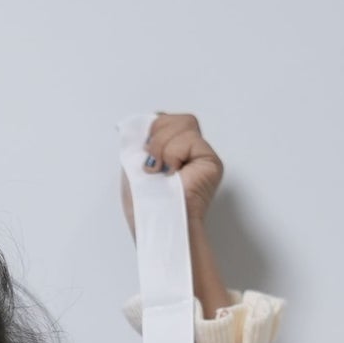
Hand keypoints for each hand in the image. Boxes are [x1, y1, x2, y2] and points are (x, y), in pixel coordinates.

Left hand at [119, 110, 224, 231]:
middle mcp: (190, 153)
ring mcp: (202, 156)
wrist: (155, 224)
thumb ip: (139, 145)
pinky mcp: (211, 162)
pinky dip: (174, 153)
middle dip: (157, 134)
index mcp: (172, 153)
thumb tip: (138, 126)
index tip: (143, 150)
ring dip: (162, 146)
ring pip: (185, 124)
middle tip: (150, 162)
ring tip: (159, 170)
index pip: (167, 121)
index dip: (153, 128)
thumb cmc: (145, 208)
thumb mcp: (132, 168)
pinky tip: (172, 172)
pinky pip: (191, 139)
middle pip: (178, 119)